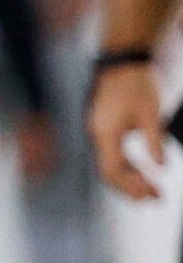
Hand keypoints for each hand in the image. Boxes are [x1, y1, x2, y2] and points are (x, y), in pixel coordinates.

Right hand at [88, 60, 169, 200]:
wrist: (122, 63)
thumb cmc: (137, 84)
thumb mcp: (151, 112)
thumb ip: (154, 140)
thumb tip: (163, 167)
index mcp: (106, 133)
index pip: (113, 169)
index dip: (131, 185)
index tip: (152, 194)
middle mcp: (98, 135)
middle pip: (109, 172)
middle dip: (132, 188)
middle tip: (157, 199)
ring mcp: (100, 133)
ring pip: (110, 165)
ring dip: (130, 180)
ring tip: (152, 190)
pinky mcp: (105, 129)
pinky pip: (112, 155)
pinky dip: (127, 168)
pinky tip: (141, 171)